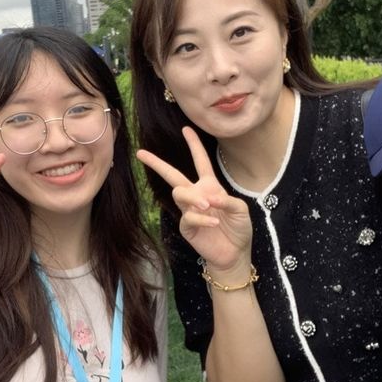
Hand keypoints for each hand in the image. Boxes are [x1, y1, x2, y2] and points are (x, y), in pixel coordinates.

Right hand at [136, 127, 252, 274]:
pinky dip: (202, 218)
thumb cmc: (239, 228)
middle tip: (140, 153)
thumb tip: (209, 198)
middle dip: (157, 163)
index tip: (186, 128)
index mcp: (210, 186)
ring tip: (208, 206)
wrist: (235, 253)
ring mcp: (189, 211)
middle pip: (173, 175)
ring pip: (179, 193)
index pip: (200, 161)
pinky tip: (213, 221)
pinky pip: (188, 216)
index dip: (194, 145)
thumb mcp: (240, 209)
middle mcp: (196, 195)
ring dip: (193, 197)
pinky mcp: (187, 227)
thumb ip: (227, 200)